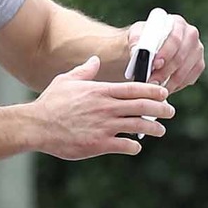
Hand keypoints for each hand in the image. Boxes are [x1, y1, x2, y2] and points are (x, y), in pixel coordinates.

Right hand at [32, 55, 174, 158]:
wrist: (37, 125)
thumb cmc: (51, 102)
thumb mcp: (66, 80)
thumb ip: (85, 71)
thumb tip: (95, 60)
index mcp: (101, 91)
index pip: (134, 88)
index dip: (153, 90)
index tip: (164, 93)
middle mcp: (106, 107)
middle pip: (142, 106)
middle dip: (160, 109)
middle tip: (170, 112)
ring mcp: (104, 126)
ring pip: (138, 126)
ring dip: (153, 128)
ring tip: (160, 130)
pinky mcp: (99, 144)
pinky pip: (124, 146)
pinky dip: (133, 147)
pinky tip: (136, 147)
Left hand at [127, 14, 203, 93]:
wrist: (150, 46)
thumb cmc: (144, 38)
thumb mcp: (136, 34)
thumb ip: (135, 39)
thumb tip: (136, 50)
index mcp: (177, 23)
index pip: (175, 39)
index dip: (166, 53)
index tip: (154, 65)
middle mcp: (191, 35)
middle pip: (181, 57)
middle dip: (165, 71)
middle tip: (152, 82)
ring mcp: (197, 50)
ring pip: (186, 70)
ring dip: (170, 82)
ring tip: (155, 88)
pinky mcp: (198, 64)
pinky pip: (190, 78)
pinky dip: (177, 85)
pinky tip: (165, 88)